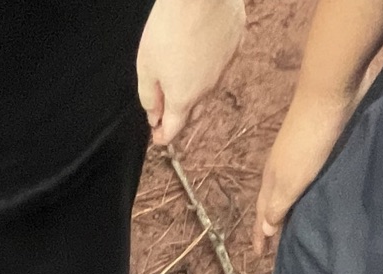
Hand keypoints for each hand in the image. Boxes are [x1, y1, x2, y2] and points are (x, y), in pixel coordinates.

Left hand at [137, 0, 244, 147]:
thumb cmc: (169, 26)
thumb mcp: (146, 65)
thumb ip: (149, 96)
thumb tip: (154, 116)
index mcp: (183, 97)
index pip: (174, 129)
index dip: (164, 137)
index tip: (158, 138)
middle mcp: (207, 89)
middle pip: (193, 113)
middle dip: (180, 116)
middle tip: (168, 112)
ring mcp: (225, 68)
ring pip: (209, 89)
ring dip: (196, 92)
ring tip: (183, 81)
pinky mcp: (235, 46)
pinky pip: (222, 63)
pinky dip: (210, 65)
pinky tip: (202, 53)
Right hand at [255, 90, 353, 248]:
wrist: (329, 93)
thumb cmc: (308, 139)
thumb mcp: (291, 180)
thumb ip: (278, 205)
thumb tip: (266, 228)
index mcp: (273, 179)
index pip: (263, 214)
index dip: (261, 235)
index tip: (260, 256)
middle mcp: (282, 169)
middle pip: (273, 202)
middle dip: (271, 223)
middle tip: (276, 244)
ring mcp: (299, 156)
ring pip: (289, 189)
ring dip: (288, 207)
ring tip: (295, 223)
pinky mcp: (318, 145)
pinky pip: (306, 178)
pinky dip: (305, 191)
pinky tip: (316, 193)